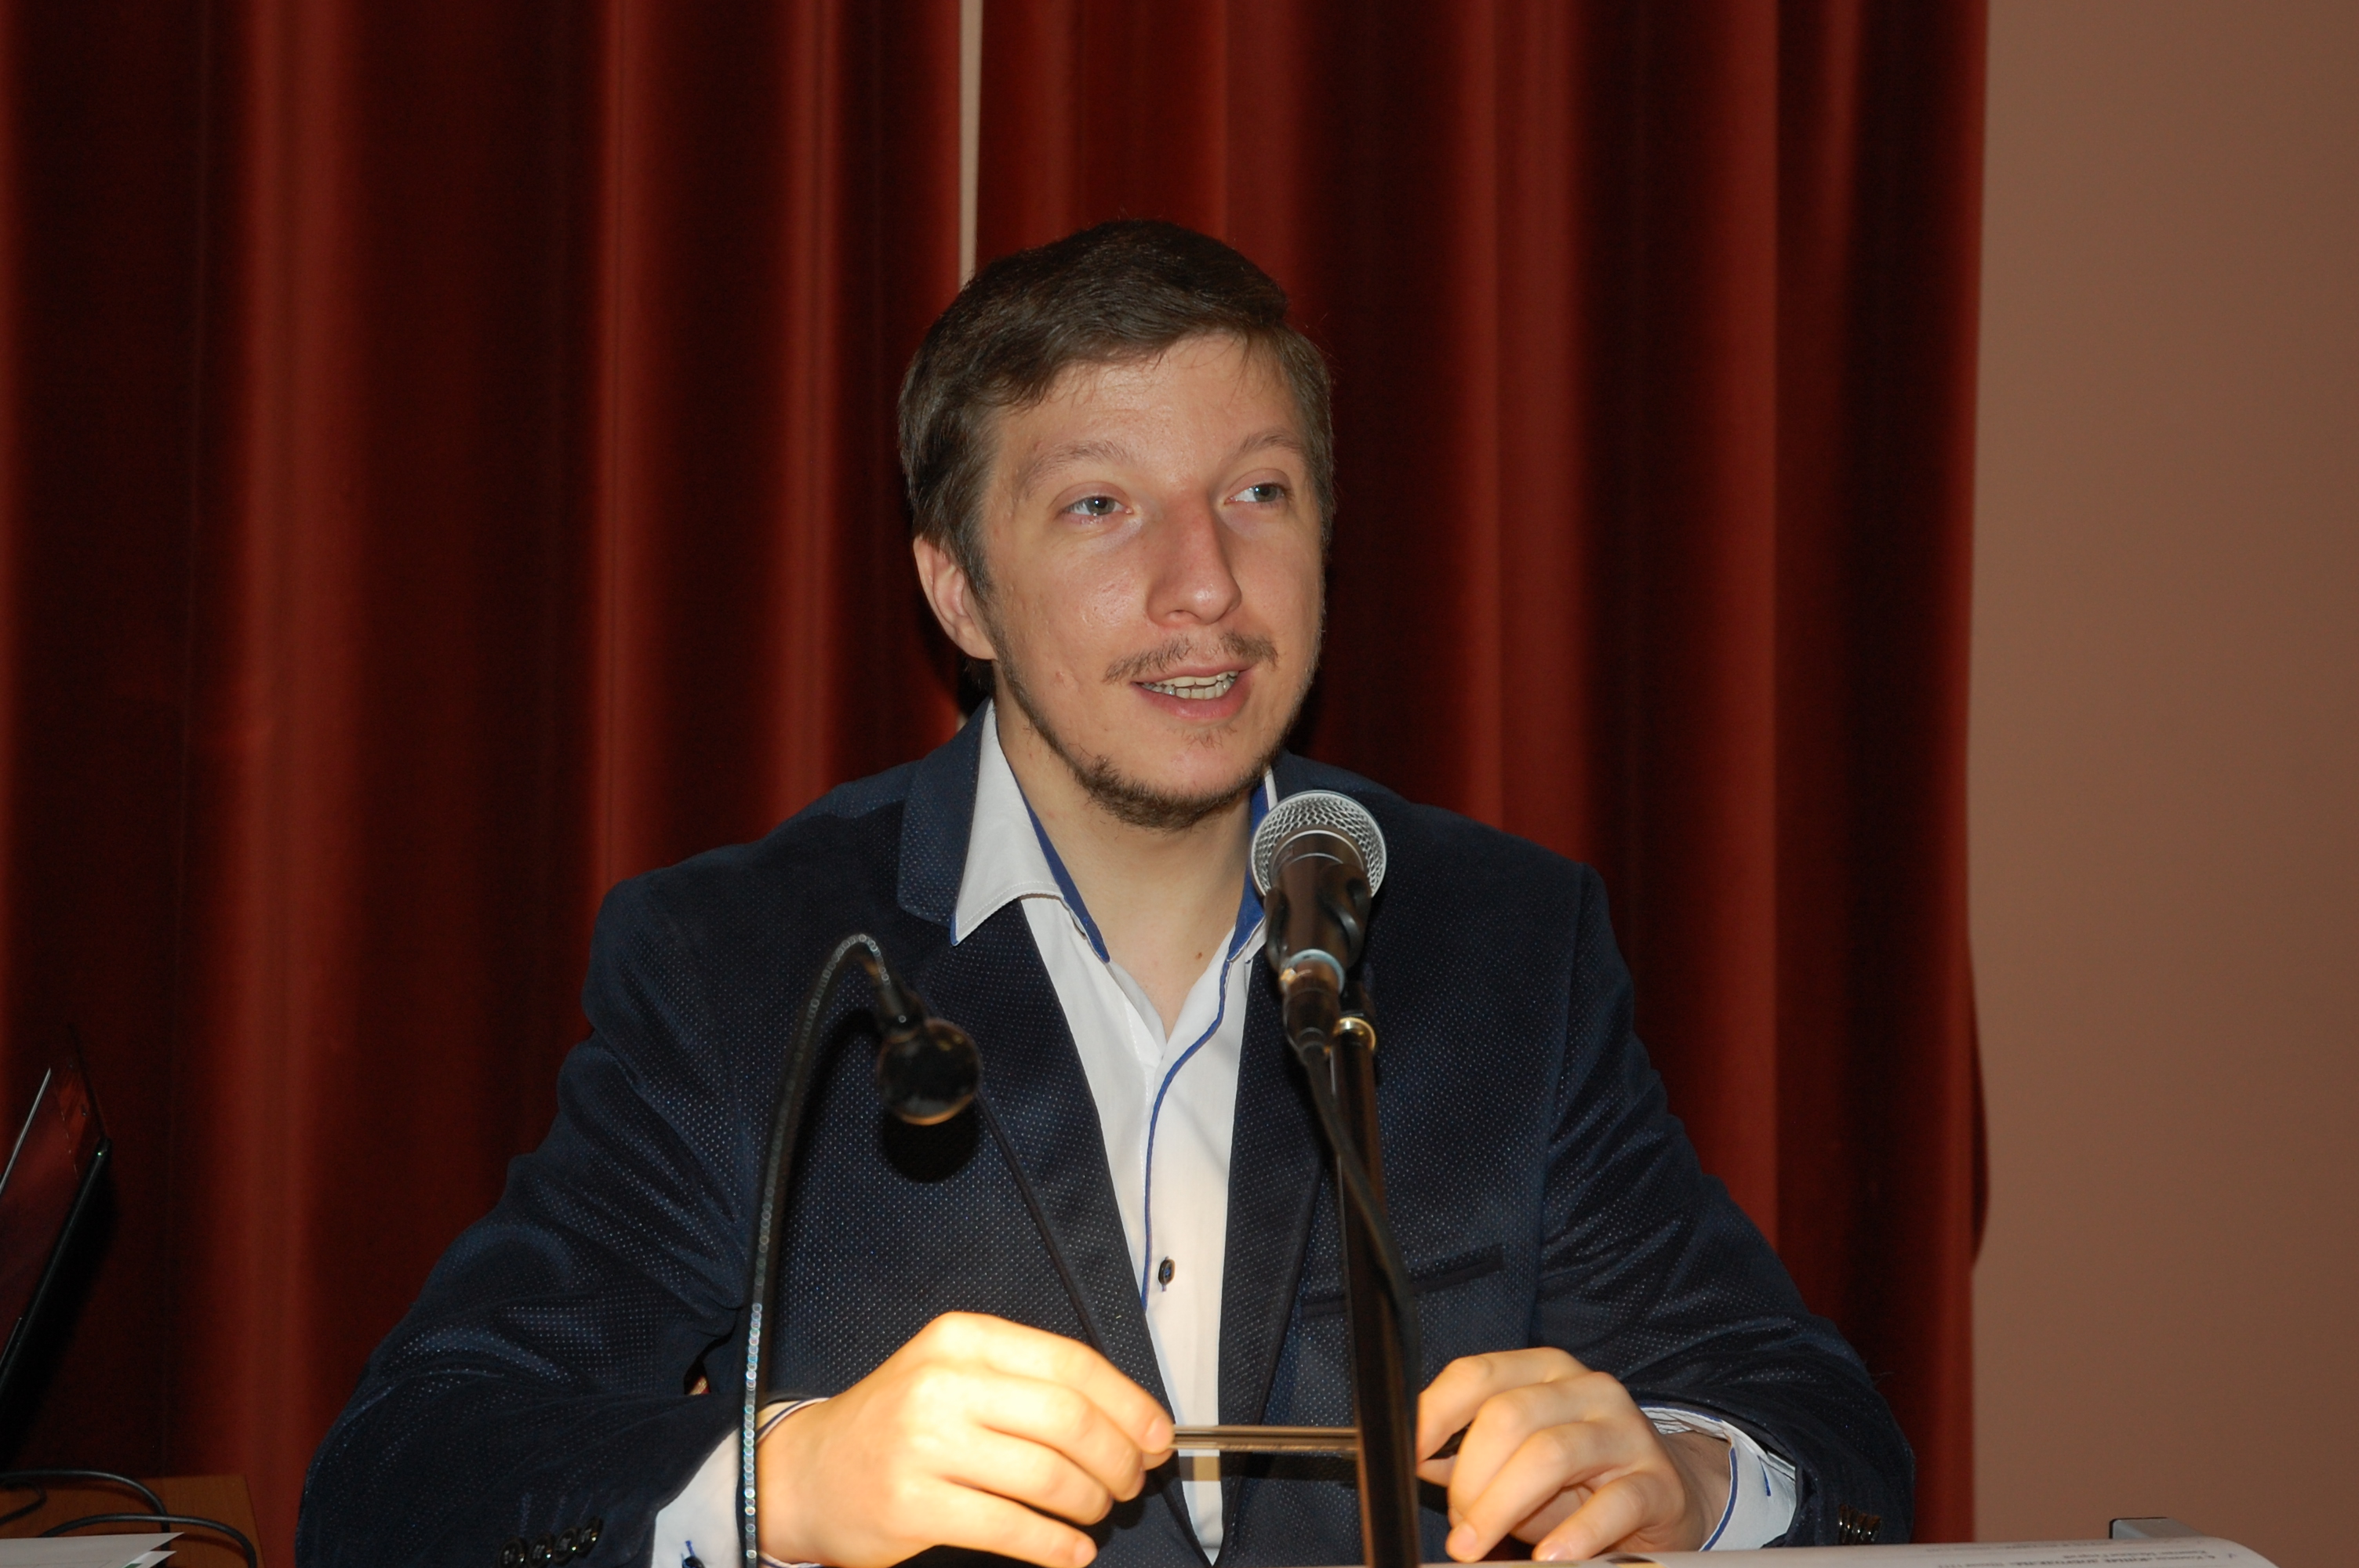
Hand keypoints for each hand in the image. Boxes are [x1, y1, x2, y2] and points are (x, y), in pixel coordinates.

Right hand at [756, 1312, 1175, 1567]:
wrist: (809, 1473)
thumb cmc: (898, 1424)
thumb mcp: (955, 1374)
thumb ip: (1031, 1385)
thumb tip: (1132, 1420)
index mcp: (964, 1339)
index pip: (1072, 1364)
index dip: (1129, 1405)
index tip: (1158, 1436)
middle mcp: (944, 1382)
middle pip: (1068, 1420)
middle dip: (1118, 1459)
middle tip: (1131, 1482)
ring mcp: (925, 1444)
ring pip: (1047, 1476)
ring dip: (1091, 1503)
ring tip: (1096, 1513)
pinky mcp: (914, 1506)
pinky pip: (1012, 1529)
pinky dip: (1056, 1546)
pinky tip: (1071, 1551)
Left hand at [1414, 1349, 1729, 1561]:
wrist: (1670, 1493)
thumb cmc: (1583, 1475)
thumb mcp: (1522, 1455)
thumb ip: (1473, 1455)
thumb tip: (1421, 1463)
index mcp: (1544, 1371)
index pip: (1476, 1375)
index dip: (1433, 1415)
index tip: (1408, 1457)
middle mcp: (1586, 1390)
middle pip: (1508, 1416)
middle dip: (1469, 1477)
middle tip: (1458, 1525)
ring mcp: (1625, 1433)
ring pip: (1550, 1454)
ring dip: (1502, 1507)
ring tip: (1477, 1545)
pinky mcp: (1657, 1483)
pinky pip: (1612, 1504)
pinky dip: (1573, 1535)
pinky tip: (1548, 1557)